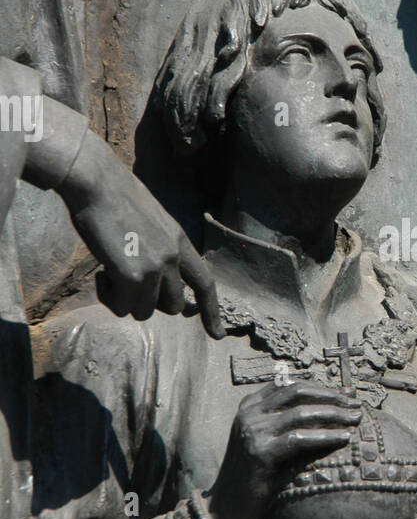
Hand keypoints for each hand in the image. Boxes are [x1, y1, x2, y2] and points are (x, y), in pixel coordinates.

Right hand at [58, 130, 223, 336]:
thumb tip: (155, 282)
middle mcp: (173, 258)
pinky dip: (109, 297)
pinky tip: (101, 273)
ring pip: (145, 311)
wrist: (97, 184)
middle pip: (172, 306)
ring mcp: (154, 268)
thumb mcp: (153, 223)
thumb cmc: (116, 200)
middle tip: (127, 284)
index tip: (217, 334)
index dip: (212, 312)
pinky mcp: (131, 276)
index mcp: (180, 242)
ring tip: (110, 273)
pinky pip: (122, 308)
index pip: (205, 284)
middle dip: (150, 302)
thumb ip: (160, 250)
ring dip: (126, 300)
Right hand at [209, 381, 361, 518]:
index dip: (322, 387)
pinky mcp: (259, 452)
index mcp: (250, 406)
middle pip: (298, 392)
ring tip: (355, 420)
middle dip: (331, 397)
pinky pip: (299, 438)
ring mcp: (252, 431)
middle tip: (355, 404)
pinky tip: (344, 438)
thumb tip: (333, 412)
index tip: (347, 394)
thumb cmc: (256, 477)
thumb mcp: (271, 443)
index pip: (291, 384)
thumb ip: (292, 425)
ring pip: (301, 413)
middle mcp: (249, 413)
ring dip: (333, 414)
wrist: (227, 508)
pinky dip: (325, 436)